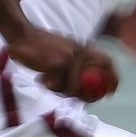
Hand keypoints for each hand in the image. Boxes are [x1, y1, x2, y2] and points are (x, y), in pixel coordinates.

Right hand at [4, 24, 119, 101]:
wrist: (22, 35)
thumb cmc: (40, 45)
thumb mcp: (64, 49)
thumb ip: (75, 63)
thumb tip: (83, 87)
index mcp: (83, 47)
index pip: (106, 61)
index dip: (113, 78)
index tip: (111, 92)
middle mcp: (79, 52)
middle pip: (94, 79)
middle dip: (91, 95)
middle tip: (85, 101)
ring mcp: (69, 58)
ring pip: (72, 88)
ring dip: (60, 91)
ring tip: (49, 84)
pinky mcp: (57, 65)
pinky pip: (57, 86)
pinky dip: (48, 86)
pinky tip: (41, 78)